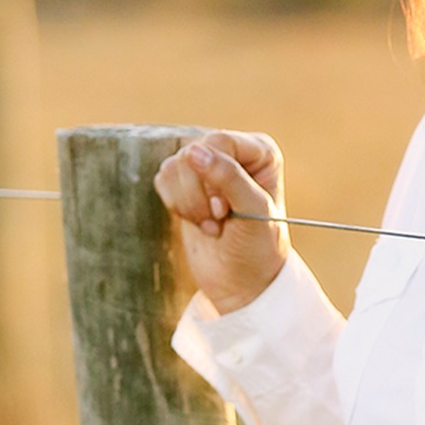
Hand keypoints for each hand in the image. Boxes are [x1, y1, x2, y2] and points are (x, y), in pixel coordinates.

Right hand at [154, 130, 289, 314]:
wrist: (242, 283)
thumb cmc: (258, 248)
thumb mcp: (253, 211)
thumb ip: (229, 177)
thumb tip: (194, 151)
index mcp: (260, 151)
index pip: (219, 141)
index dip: (214, 177)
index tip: (224, 209)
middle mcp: (233, 152)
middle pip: (193, 153)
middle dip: (199, 195)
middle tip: (219, 219)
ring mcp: (207, 166)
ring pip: (174, 165)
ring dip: (188, 203)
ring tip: (212, 224)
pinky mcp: (185, 183)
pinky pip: (163, 178)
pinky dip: (176, 205)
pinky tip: (197, 222)